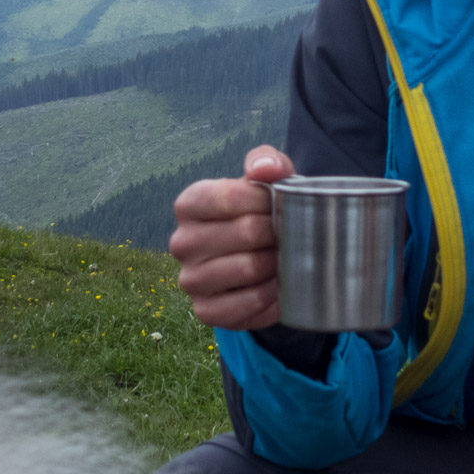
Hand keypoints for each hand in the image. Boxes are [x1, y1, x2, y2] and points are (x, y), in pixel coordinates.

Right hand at [168, 145, 293, 330]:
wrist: (262, 258)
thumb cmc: (261, 211)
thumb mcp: (266, 179)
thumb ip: (266, 162)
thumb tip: (265, 169)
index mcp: (189, 204)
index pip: (229, 197)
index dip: (265, 201)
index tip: (284, 205)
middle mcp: (181, 242)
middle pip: (244, 233)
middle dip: (278, 233)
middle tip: (292, 235)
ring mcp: (190, 279)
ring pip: (248, 268)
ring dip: (277, 263)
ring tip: (287, 257)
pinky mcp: (204, 311)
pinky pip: (247, 304)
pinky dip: (272, 296)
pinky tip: (279, 286)